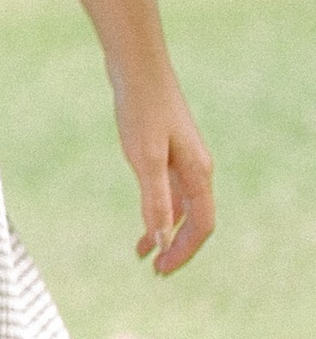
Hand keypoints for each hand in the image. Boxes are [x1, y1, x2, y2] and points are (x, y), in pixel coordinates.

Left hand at [112, 61, 214, 276]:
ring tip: (142, 253)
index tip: (161, 270)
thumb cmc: (141, 109)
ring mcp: (183, 159)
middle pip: (195, 220)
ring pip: (181, 207)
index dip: (184, 251)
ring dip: (165, 231)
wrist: (136, 68)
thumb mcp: (145, 158)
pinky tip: (143, 220)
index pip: (201, 226)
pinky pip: (169, 191)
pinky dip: (158, 210)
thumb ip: (155, 200)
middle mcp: (197, 168)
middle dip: (177, 247)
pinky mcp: (167, 150)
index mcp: (198, 173)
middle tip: (154, 269)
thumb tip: (161, 240)